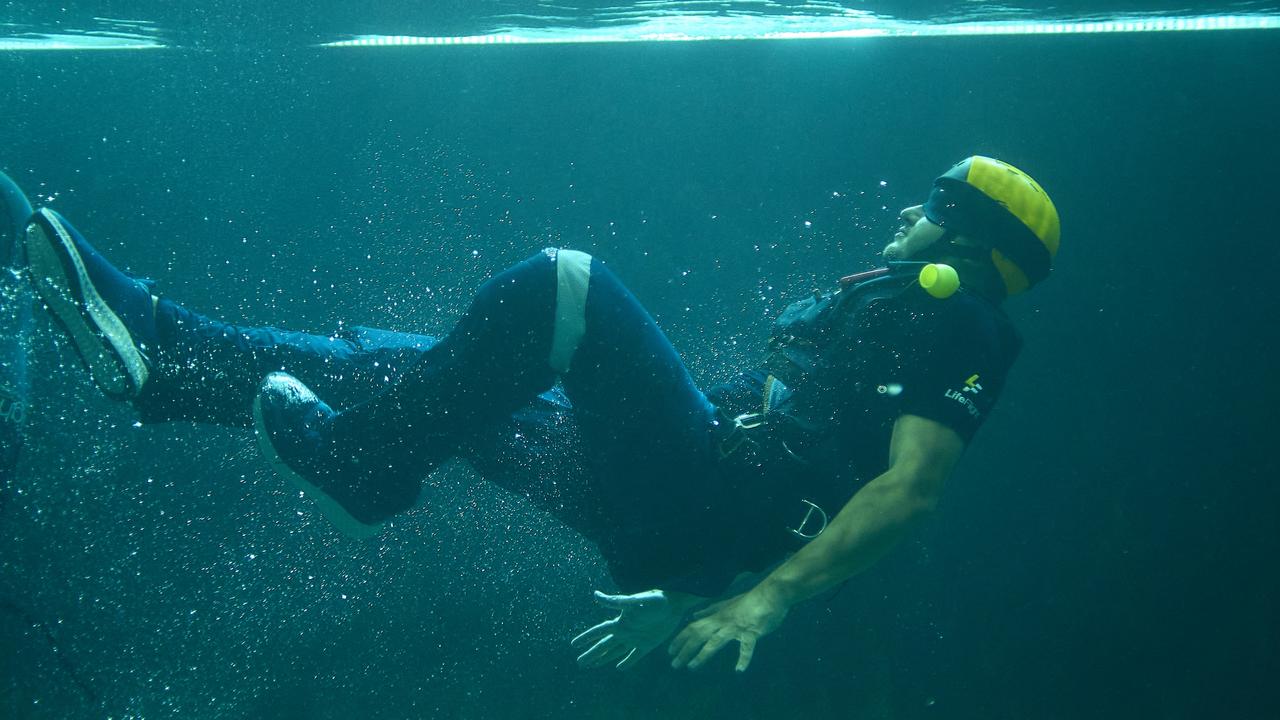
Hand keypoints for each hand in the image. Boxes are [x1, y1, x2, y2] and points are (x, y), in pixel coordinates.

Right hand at [572, 590, 684, 670]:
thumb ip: (615, 601)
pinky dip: (627, 662)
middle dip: (591, 653)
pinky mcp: (648, 644)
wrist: (674, 603)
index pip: (599, 631)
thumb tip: (595, 595)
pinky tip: (619, 668)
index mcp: (620, 621)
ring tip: (593, 664)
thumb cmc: (654, 599)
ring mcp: (635, 638)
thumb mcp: (634, 601)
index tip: (574, 645)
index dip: (586, 637)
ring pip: (616, 651)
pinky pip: (634, 656)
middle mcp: (625, 631)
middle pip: (604, 645)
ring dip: (604, 658)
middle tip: (580, 662)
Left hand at [668, 589, 787, 671]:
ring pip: (715, 641)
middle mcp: (722, 622)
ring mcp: (736, 627)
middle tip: (674, 664)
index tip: (670, 651)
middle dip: (685, 649)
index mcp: (717, 616)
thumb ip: (710, 610)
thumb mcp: (726, 604)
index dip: (680, 639)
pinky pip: (746, 646)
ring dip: (702, 654)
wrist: (771, 594)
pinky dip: (743, 658)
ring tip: (692, 667)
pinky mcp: (752, 632)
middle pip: (699, 635)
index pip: (693, 627)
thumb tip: (694, 615)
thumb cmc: (750, 600)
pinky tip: (739, 670)